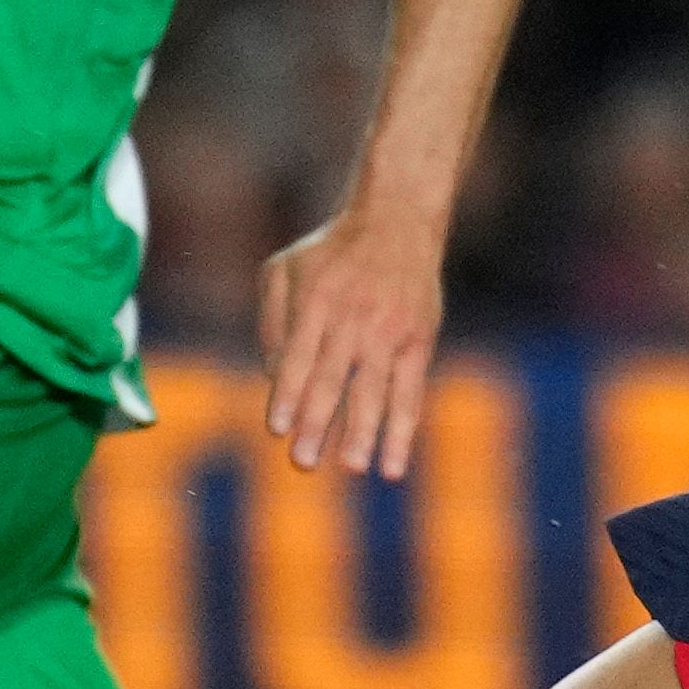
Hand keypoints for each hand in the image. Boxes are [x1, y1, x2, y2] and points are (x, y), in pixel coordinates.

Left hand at [256, 199, 446, 477]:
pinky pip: (410, 393)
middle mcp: (353, 317)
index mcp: (316, 300)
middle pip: (332, 377)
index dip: (287, 393)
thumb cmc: (330, 253)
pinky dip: (402, 431)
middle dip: (316, 422)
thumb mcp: (285, 268)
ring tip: (350, 466)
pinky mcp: (418, 341)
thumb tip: (270, 376)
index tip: (277, 429)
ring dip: (361, 431)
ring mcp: (389, 330)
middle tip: (302, 462)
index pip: (299, 355)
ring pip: (373, 389)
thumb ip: (271, 319)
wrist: (397, 222)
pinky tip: (392, 465)